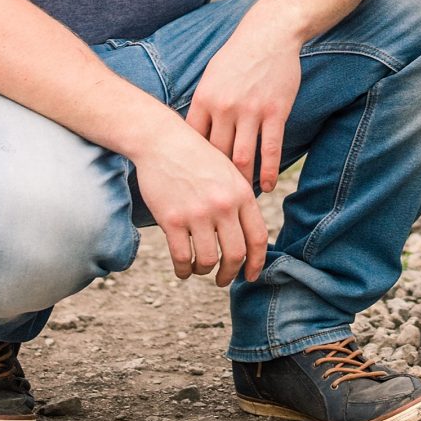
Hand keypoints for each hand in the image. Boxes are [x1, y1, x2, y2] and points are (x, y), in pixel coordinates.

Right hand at [131, 114, 268, 286]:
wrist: (162, 140)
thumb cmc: (196, 157)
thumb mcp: (227, 171)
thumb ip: (240, 201)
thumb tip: (249, 240)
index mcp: (241, 192)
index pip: (258, 238)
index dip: (257, 263)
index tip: (251, 276)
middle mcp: (223, 204)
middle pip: (235, 255)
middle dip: (230, 274)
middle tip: (222, 280)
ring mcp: (198, 213)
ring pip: (208, 261)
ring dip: (204, 271)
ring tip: (199, 268)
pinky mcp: (172, 220)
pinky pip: (182, 258)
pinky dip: (183, 270)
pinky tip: (183, 268)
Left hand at [186, 24, 302, 192]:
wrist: (269, 35)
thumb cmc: (237, 57)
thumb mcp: (210, 78)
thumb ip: (202, 106)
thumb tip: (191, 136)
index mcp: (204, 99)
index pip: (193, 142)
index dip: (192, 166)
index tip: (193, 183)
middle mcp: (224, 107)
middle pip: (216, 155)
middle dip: (214, 181)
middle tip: (215, 201)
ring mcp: (250, 110)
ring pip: (242, 157)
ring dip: (241, 182)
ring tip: (241, 199)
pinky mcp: (274, 112)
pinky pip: (270, 149)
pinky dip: (268, 172)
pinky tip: (266, 187)